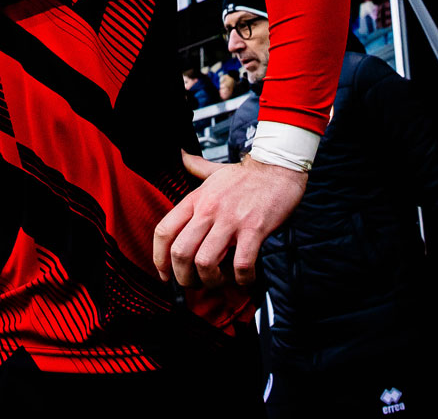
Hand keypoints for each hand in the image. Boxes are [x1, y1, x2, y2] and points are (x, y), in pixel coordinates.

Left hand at [153, 153, 306, 287]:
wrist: (278, 168)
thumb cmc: (247, 175)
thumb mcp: (215, 171)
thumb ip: (196, 167)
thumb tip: (182, 155)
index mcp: (195, 199)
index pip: (164, 231)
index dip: (159, 259)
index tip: (165, 274)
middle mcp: (208, 210)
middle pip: (180, 252)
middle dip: (184, 277)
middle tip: (196, 283)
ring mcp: (230, 219)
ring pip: (205, 262)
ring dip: (211, 280)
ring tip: (220, 280)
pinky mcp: (254, 228)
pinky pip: (241, 264)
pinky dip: (241, 278)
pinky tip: (245, 277)